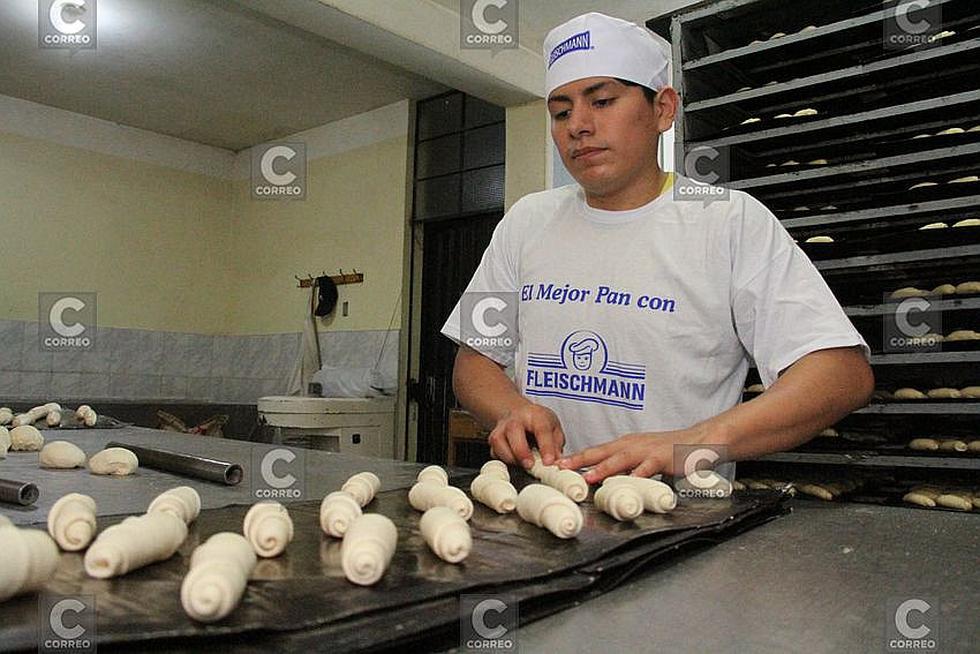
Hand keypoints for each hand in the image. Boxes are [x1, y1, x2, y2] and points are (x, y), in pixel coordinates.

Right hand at [488, 403, 565, 468]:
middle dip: (521, 451)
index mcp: (535, 415)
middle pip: (514, 431)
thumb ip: (556, 445)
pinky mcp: (493, 440)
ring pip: (499, 442)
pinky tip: (515, 462)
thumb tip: (557, 462)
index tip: (548, 462)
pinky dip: (504, 460)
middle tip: (530, 465)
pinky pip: (495, 452)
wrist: (519, 414)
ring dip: (511, 458)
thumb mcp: (554, 428)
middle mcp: (515, 419)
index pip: (541, 429)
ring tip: (524, 464)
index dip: (546, 447)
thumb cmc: (538, 422)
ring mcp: (501, 428)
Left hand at [557, 426, 711, 483]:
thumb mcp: (641, 456)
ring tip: (587, 477)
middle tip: (559, 468)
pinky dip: (637, 476)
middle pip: (601, 452)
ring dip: (603, 468)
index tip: (555, 464)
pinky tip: (628, 483)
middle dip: (579, 459)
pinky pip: (648, 468)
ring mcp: (646, 451)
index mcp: (625, 444)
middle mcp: (631, 444)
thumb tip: (605, 479)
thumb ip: (624, 467)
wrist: (699, 440)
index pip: (595, 451)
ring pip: (620, 459)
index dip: (575, 457)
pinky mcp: (662, 458)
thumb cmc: (669, 450)